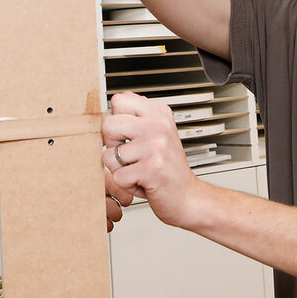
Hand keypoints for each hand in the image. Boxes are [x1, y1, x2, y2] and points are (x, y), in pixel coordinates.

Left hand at [102, 92, 205, 228]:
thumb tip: (109, 109)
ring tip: (138, 169)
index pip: (119, 101)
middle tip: (129, 154)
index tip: (126, 134)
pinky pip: (117, 176)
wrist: (188, 196)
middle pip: (108, 124)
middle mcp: (158, 126)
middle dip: (111, 144)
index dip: (115, 120)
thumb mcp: (156, 133)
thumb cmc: (167, 167)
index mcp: (159, 113)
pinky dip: (126, 185)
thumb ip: (135, 117)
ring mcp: (156, 147)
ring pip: (109, 154)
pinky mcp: (151, 169)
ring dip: (119, 168)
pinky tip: (142, 181)